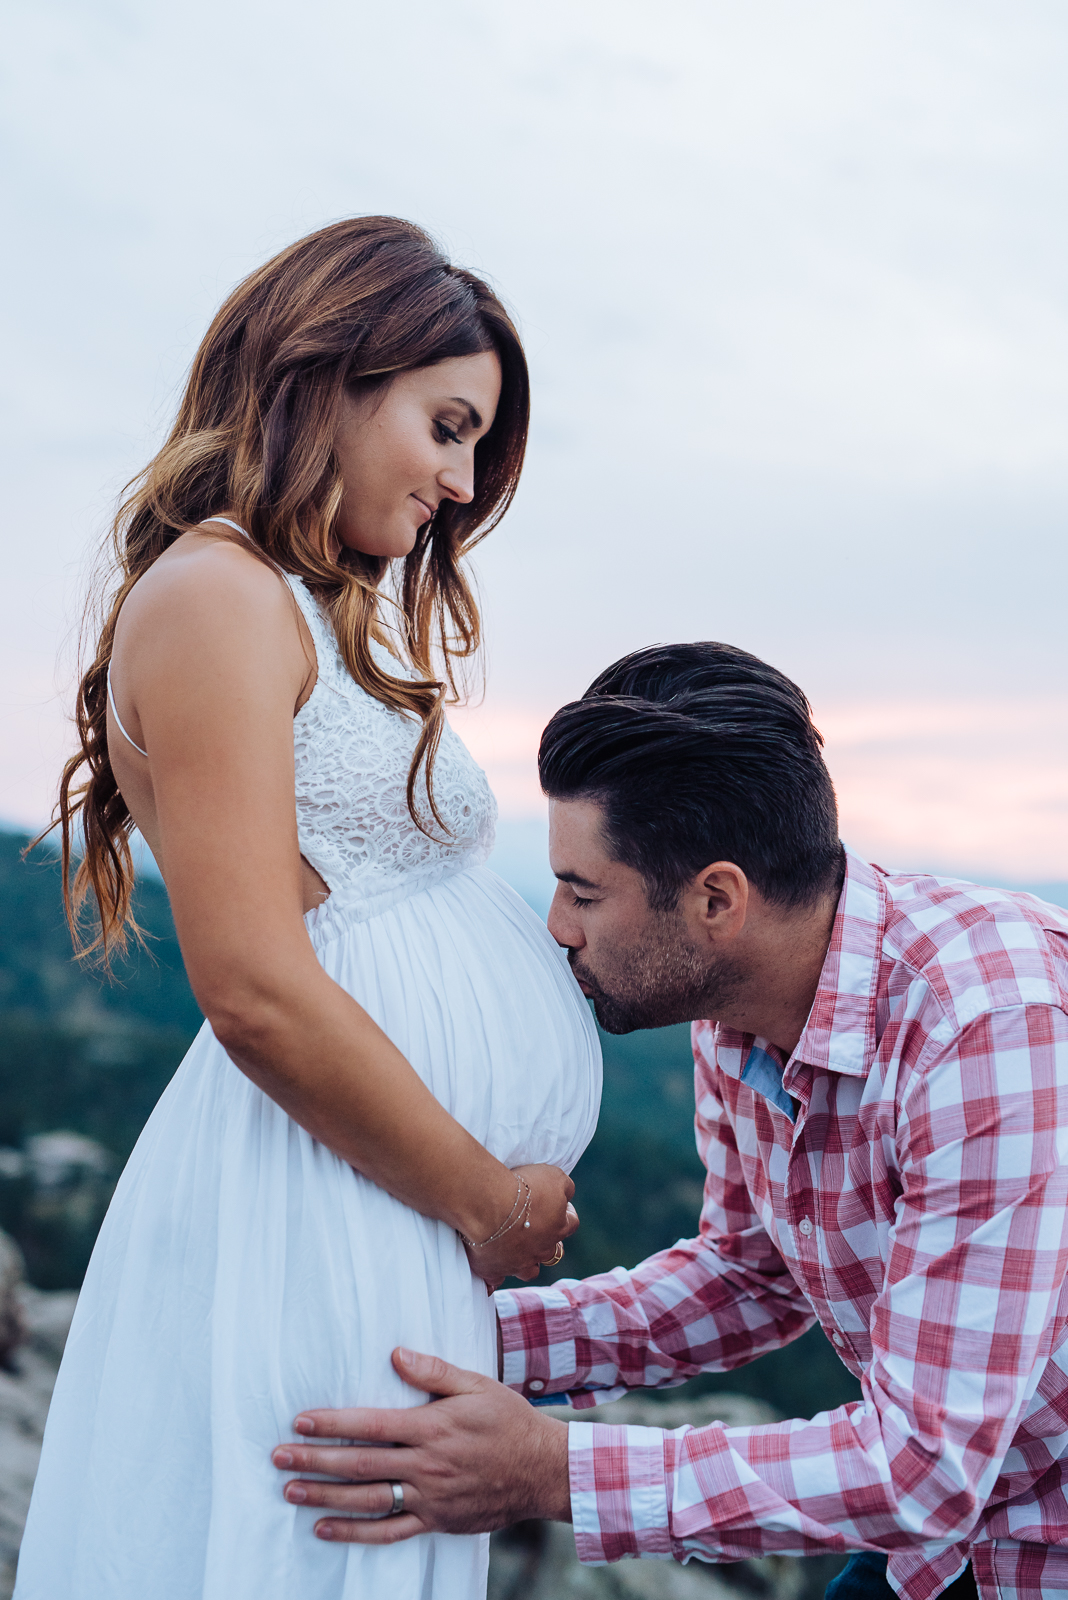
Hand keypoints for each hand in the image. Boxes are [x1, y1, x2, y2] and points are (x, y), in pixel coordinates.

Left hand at [271, 1347, 571, 1541]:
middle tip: (278, 1456)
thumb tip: (395, 1354)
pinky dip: (354, 1533)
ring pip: (368, 1499)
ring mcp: (430, 1497)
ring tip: (291, 1490)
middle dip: (315, 1459)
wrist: (542, 1471)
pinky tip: (324, 1528)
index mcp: (433, 1426)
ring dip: (325, 1496)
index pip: (372, 1424)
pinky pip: (388, 1532)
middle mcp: (426, 1464)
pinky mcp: (435, 1522)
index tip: (300, 1421)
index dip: (333, 1423)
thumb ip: (434, 1371)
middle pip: (360, 1463)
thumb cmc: (508, 1421)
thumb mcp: (477, 1385)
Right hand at [464, 1164, 578, 1286]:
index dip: (566, 1214)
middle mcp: (541, 1251)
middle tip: (534, 1227)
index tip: (558, 1205)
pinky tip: (491, 1269)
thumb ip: (565, 1187)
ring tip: (515, 1250)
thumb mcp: (554, 1176)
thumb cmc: (523, 1189)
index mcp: (557, 1228)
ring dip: (525, 1261)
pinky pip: (495, 1281)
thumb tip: (567, 1194)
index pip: (571, 1224)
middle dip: (545, 1241)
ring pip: (529, 1270)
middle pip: (551, 1252)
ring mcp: (517, 1264)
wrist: (488, 1206)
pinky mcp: (493, 1270)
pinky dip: (495, 1276)